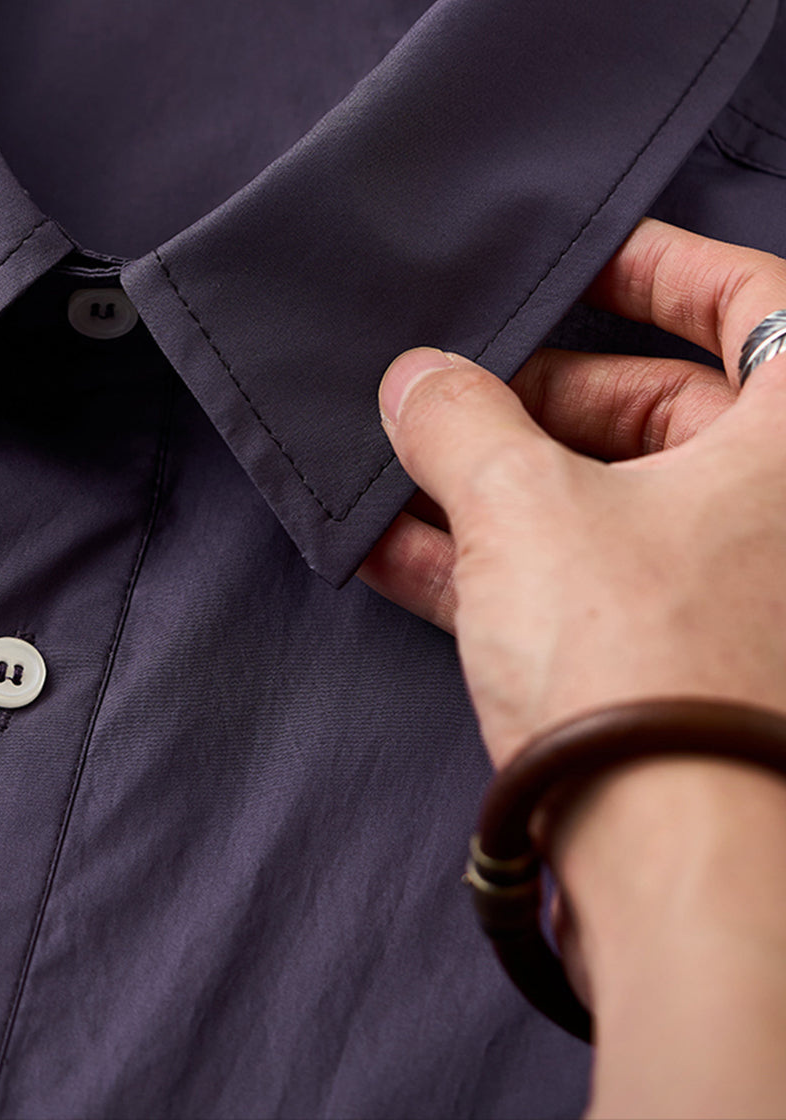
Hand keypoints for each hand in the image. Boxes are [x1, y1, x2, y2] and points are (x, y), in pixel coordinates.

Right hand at [356, 217, 785, 766]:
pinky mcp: (692, 679)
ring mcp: (747, 603)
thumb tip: (418, 380)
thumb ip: (460, 420)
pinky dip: (504, 569)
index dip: (654, 266)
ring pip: (616, 507)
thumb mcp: (523, 506)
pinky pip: (593, 590)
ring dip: (499, 487)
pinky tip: (400, 557)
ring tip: (396, 471)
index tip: (570, 259)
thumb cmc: (650, 668)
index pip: (755, 302)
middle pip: (664, 409)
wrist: (686, 886)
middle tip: (445, 390)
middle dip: (533, 396)